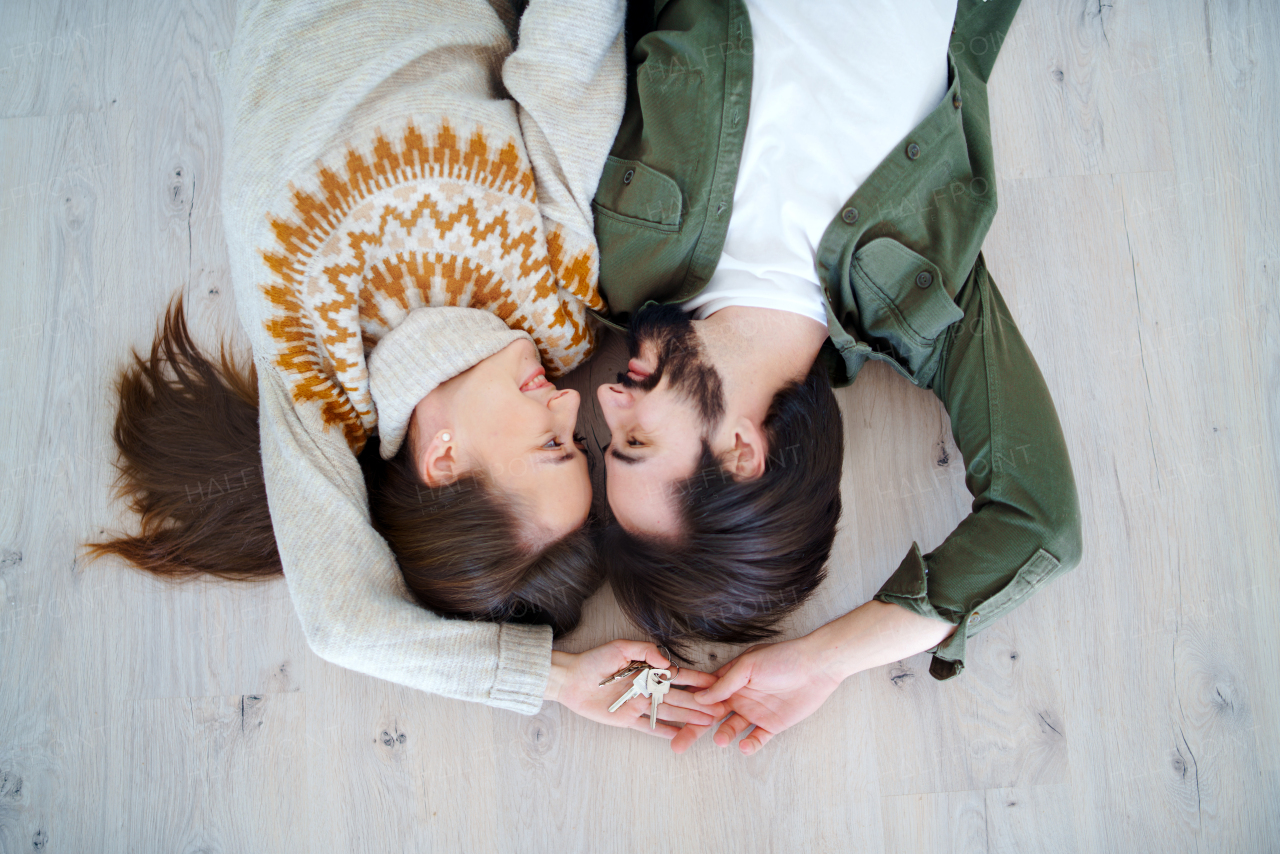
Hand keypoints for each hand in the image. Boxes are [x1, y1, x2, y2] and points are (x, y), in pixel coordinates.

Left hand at [546, 639, 725, 739]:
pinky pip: (648, 727)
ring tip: (707, 724)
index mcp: (648, 671)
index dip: (697, 680)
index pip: (678, 676)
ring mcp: (638, 705)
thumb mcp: (621, 648)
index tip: (716, 684)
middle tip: (720, 710)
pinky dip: (663, 732)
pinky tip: (678, 737)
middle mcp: (647, 689)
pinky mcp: (627, 718)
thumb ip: (645, 651)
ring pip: (668, 713)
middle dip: (700, 703)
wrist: (571, 679)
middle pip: (679, 697)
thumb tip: (667, 662)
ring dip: (688, 718)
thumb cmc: (595, 660)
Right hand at [674, 601, 958, 754]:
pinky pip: (756, 738)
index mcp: (730, 680)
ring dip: (723, 735)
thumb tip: (701, 696)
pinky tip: (743, 746)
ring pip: (730, 729)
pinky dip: (749, 744)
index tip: (672, 716)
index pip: (703, 695)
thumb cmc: (782, 658)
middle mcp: (739, 696)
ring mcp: (755, 711)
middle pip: (710, 716)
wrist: (817, 666)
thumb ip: (725, 683)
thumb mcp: (749, 665)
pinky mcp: (772, 724)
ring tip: (721, 739)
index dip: (688, 706)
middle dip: (693, 730)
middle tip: (678, 745)